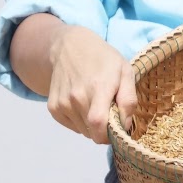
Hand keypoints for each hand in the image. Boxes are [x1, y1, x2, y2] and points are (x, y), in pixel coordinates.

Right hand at [46, 25, 137, 142]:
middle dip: (104, 128)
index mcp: (98, 88)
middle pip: (92, 131)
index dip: (109, 135)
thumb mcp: (125, 71)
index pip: (98, 125)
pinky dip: (80, 121)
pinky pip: (72, 126)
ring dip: (92, 124)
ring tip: (95, 103)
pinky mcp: (53, 107)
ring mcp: (62, 103)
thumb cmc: (103, 59)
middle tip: (108, 110)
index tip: (116, 129)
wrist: (70, 47)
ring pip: (82, 131)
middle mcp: (77, 97)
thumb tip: (125, 125)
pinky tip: (83, 103)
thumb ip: (128, 99)